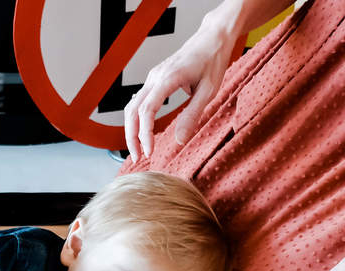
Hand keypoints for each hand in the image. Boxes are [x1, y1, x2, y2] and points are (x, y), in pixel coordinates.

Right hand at [124, 21, 235, 159]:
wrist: (212, 38)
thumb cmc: (213, 61)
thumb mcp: (208, 90)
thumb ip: (192, 115)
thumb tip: (179, 140)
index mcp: (167, 79)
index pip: (146, 110)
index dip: (145, 134)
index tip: (149, 152)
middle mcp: (155, 77)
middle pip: (132, 110)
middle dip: (131, 136)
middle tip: (138, 158)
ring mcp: (153, 77)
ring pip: (132, 106)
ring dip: (131, 129)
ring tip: (138, 149)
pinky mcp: (155, 79)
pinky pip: (139, 101)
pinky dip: (137, 119)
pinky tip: (143, 132)